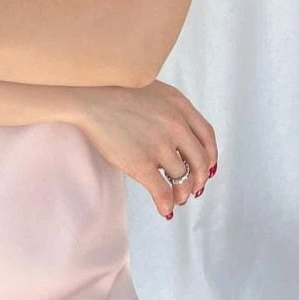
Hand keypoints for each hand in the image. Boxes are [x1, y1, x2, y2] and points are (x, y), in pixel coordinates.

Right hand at [70, 79, 217, 217]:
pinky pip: (163, 192)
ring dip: (181, 192)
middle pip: (200, 161)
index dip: (210, 156)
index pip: (207, 136)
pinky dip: (167, 204)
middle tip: (193, 188)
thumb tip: (183, 139)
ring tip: (175, 197)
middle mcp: (175, 124)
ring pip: (182, 178)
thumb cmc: (115, 90)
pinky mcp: (141, 163)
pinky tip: (165, 209)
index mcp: (179, 104)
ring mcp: (159, 145)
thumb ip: (172, 109)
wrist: (88, 95)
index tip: (207, 167)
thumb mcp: (153, 90)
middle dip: (199, 179)